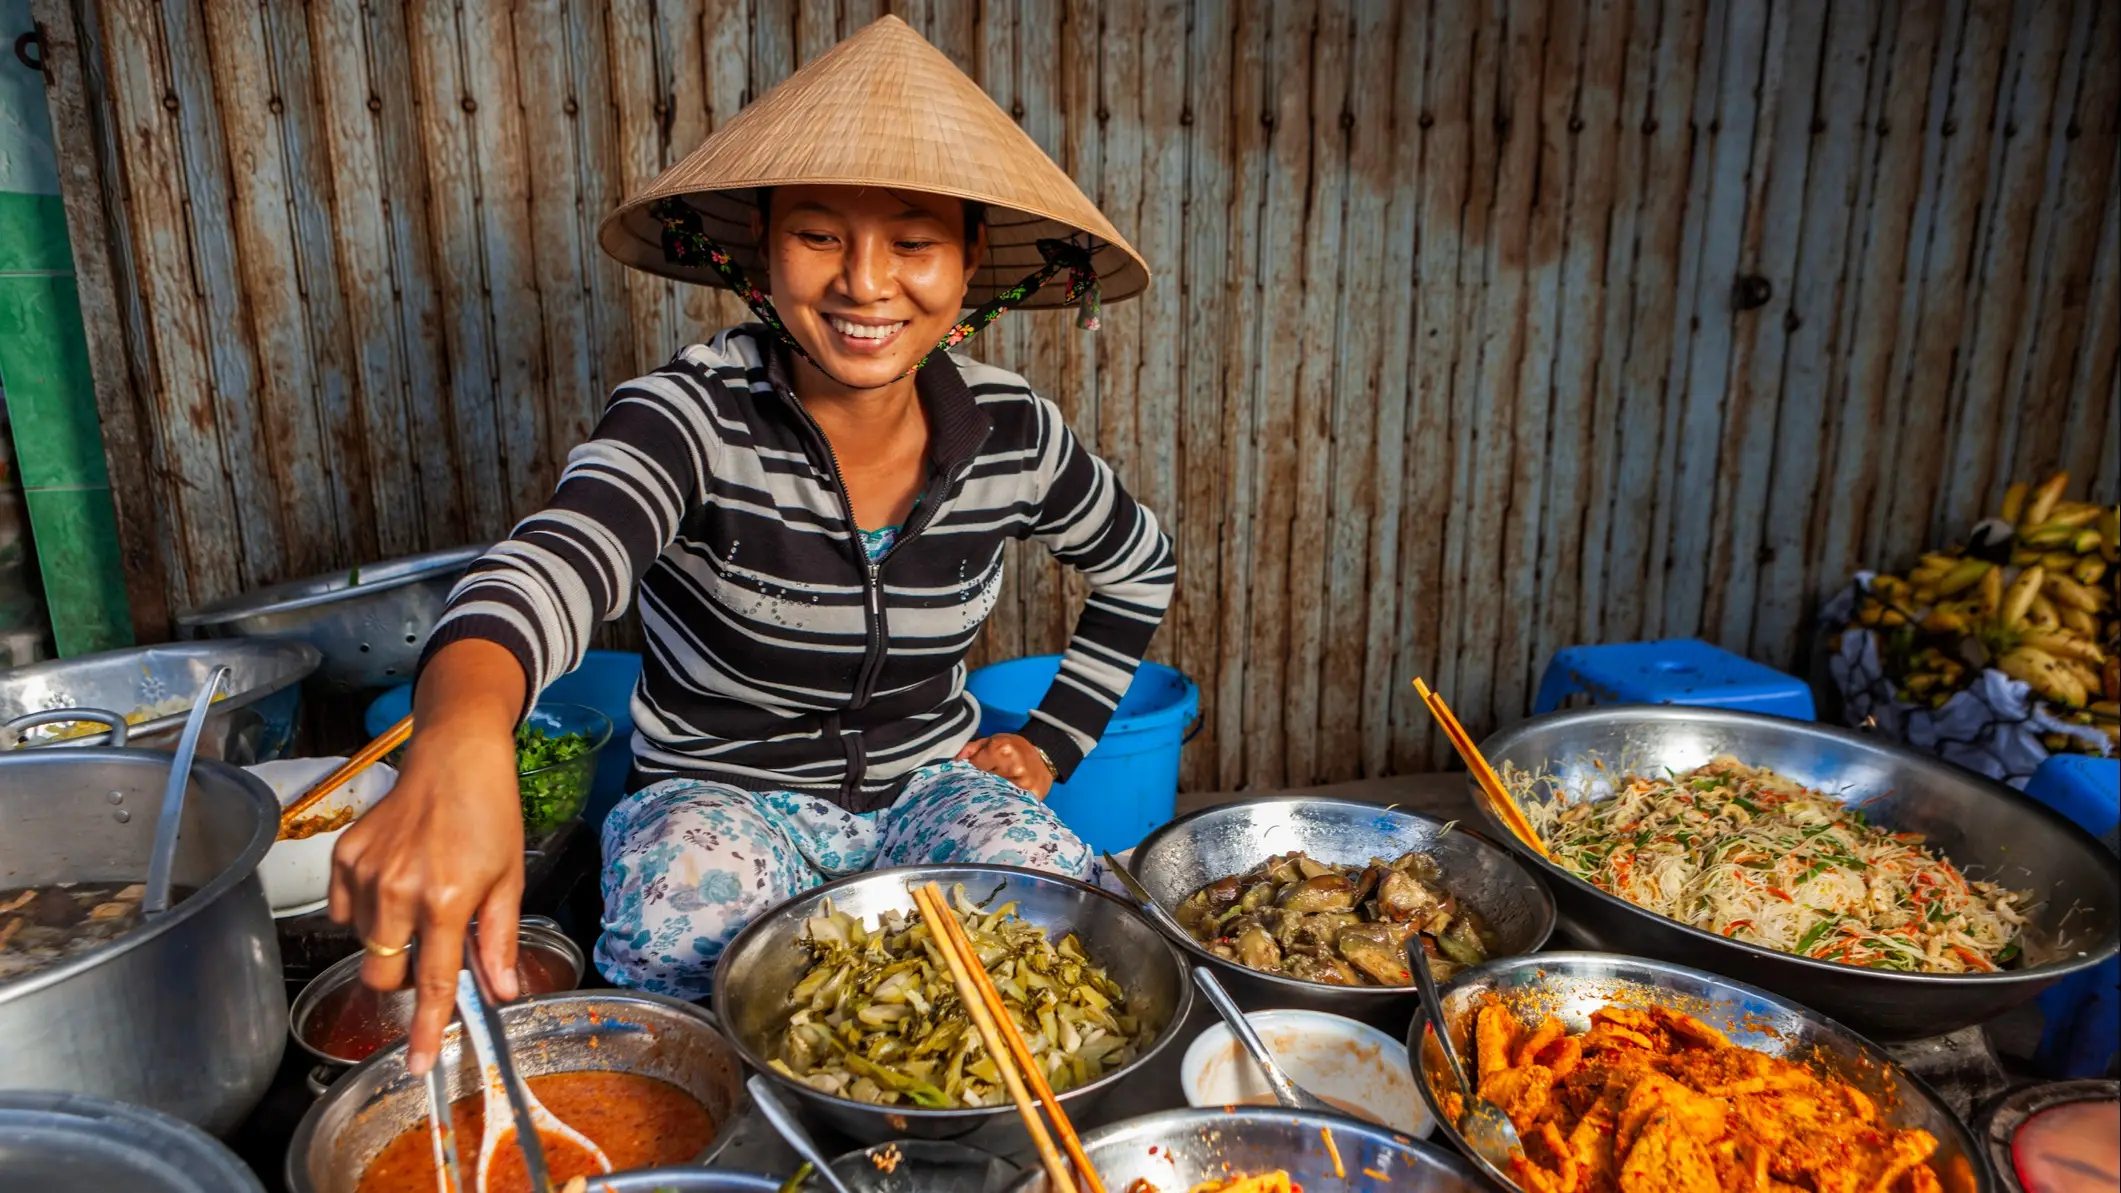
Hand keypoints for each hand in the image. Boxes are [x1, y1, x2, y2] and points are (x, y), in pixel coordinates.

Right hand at [328, 639, 526, 1074]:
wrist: (455, 753)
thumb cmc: (490, 812)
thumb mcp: (509, 878)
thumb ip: (499, 939)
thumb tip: (500, 992)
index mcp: (447, 898)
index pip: (435, 981)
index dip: (428, 1028)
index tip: (417, 1064)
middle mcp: (400, 889)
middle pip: (383, 973)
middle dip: (402, 979)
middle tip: (430, 950)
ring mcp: (365, 872)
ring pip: (363, 943)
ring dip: (387, 939)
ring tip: (419, 897)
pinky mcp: (343, 855)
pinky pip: (344, 909)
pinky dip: (365, 910)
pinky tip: (393, 882)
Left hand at [955, 732, 1056, 798]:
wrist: (1045, 756)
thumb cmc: (1014, 748)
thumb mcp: (992, 740)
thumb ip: (971, 749)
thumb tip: (954, 763)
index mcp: (1002, 749)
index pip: (974, 768)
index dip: (967, 774)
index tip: (965, 779)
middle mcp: (1013, 766)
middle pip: (984, 784)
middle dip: (976, 788)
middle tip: (972, 792)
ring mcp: (1024, 783)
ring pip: (996, 797)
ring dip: (988, 799)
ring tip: (985, 800)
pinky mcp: (1032, 796)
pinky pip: (1011, 805)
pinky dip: (1003, 806)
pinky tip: (999, 805)